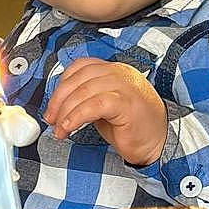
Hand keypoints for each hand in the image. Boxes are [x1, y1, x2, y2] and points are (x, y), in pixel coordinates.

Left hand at [44, 58, 167, 165]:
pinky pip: (95, 104)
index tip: (52, 106)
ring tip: (60, 129)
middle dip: (59, 100)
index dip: (61, 85)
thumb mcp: (104, 107)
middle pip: (79, 78)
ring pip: (84, 90)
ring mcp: (125, 86)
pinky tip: (69, 127)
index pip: (80, 67)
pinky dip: (77, 116)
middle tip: (51, 119)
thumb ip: (86, 98)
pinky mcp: (127, 103)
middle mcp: (119, 73)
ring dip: (66, 111)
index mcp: (114, 70)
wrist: (158, 142)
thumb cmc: (131, 126)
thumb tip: (58, 104)